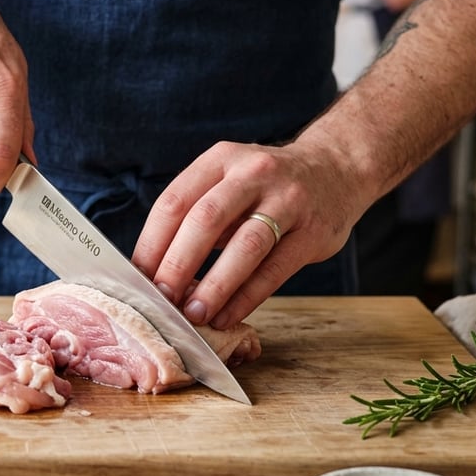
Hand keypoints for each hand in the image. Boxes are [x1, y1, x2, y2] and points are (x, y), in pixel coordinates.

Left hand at [131, 140, 360, 327]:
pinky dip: (247, 296)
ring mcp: (287, 200)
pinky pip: (275, 269)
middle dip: (177, 264)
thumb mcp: (228, 181)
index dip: (152, 242)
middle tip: (161, 299)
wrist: (337, 168)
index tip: (137, 278)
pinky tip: (227, 315)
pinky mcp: (313, 231)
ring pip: (245, 245)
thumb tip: (155, 271)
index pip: (175, 201)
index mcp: (220, 160)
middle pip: (205, 220)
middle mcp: (253, 173)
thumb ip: (196, 215)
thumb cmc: (266, 187)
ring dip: (215, 285)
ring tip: (194, 314)